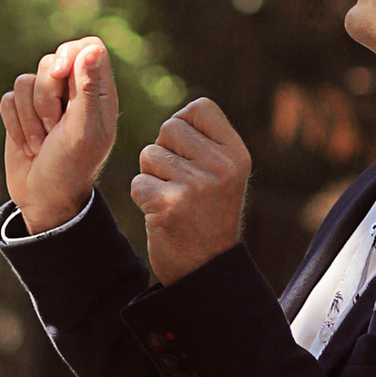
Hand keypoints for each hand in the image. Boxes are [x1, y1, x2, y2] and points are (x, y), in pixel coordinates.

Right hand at [1, 37, 118, 233]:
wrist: (44, 199)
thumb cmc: (71, 168)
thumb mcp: (84, 131)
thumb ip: (88, 89)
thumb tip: (91, 48)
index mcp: (98, 93)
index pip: (88, 47)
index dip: (70, 54)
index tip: (60, 74)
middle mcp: (73, 92)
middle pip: (51, 60)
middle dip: (46, 95)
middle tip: (54, 126)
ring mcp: (44, 101)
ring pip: (25, 81)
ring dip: (30, 117)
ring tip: (43, 142)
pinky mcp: (20, 113)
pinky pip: (8, 100)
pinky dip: (15, 125)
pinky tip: (29, 146)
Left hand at [131, 95, 252, 285]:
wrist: (207, 268)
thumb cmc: (209, 215)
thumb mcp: (224, 174)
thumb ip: (205, 143)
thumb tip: (175, 120)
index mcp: (237, 154)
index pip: (200, 108)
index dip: (184, 124)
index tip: (188, 152)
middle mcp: (221, 166)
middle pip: (169, 128)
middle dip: (164, 151)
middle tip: (179, 181)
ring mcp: (196, 186)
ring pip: (150, 154)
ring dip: (152, 176)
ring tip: (173, 198)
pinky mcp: (169, 204)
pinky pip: (138, 182)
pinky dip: (143, 197)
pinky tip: (162, 213)